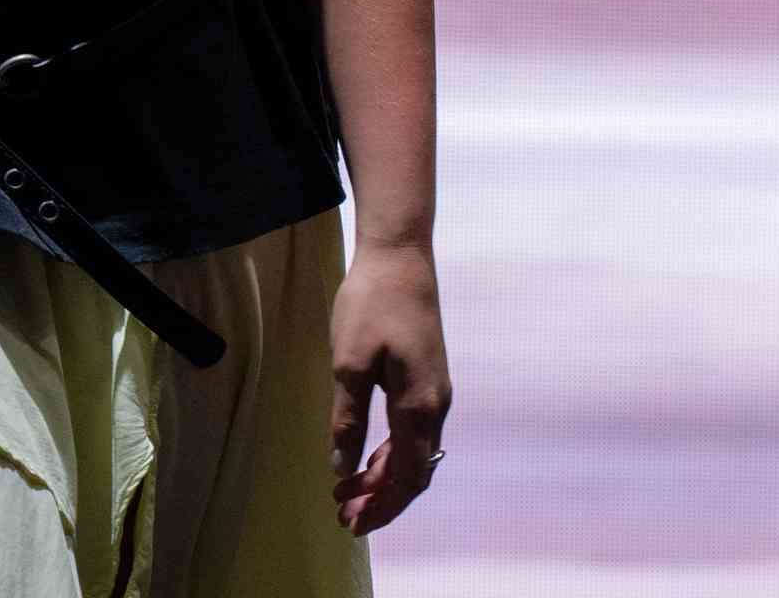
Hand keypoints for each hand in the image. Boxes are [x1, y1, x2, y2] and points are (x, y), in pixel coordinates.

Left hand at [326, 237, 450, 537]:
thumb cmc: (371, 304)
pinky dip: (391, 451)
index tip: (350, 522)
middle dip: (382, 499)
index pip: (404, 477)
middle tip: (347, 516)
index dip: (379, 505)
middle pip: (414, 471)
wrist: (400, 256)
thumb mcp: (349, 363)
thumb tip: (343, 468)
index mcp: (418, 407)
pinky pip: (414, 431)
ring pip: (415, 452)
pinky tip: (369, 456)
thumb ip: (347, 418)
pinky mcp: (427, 377)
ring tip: (352, 493)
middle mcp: (435, 405)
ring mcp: (435, 391)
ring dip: (385, 476)